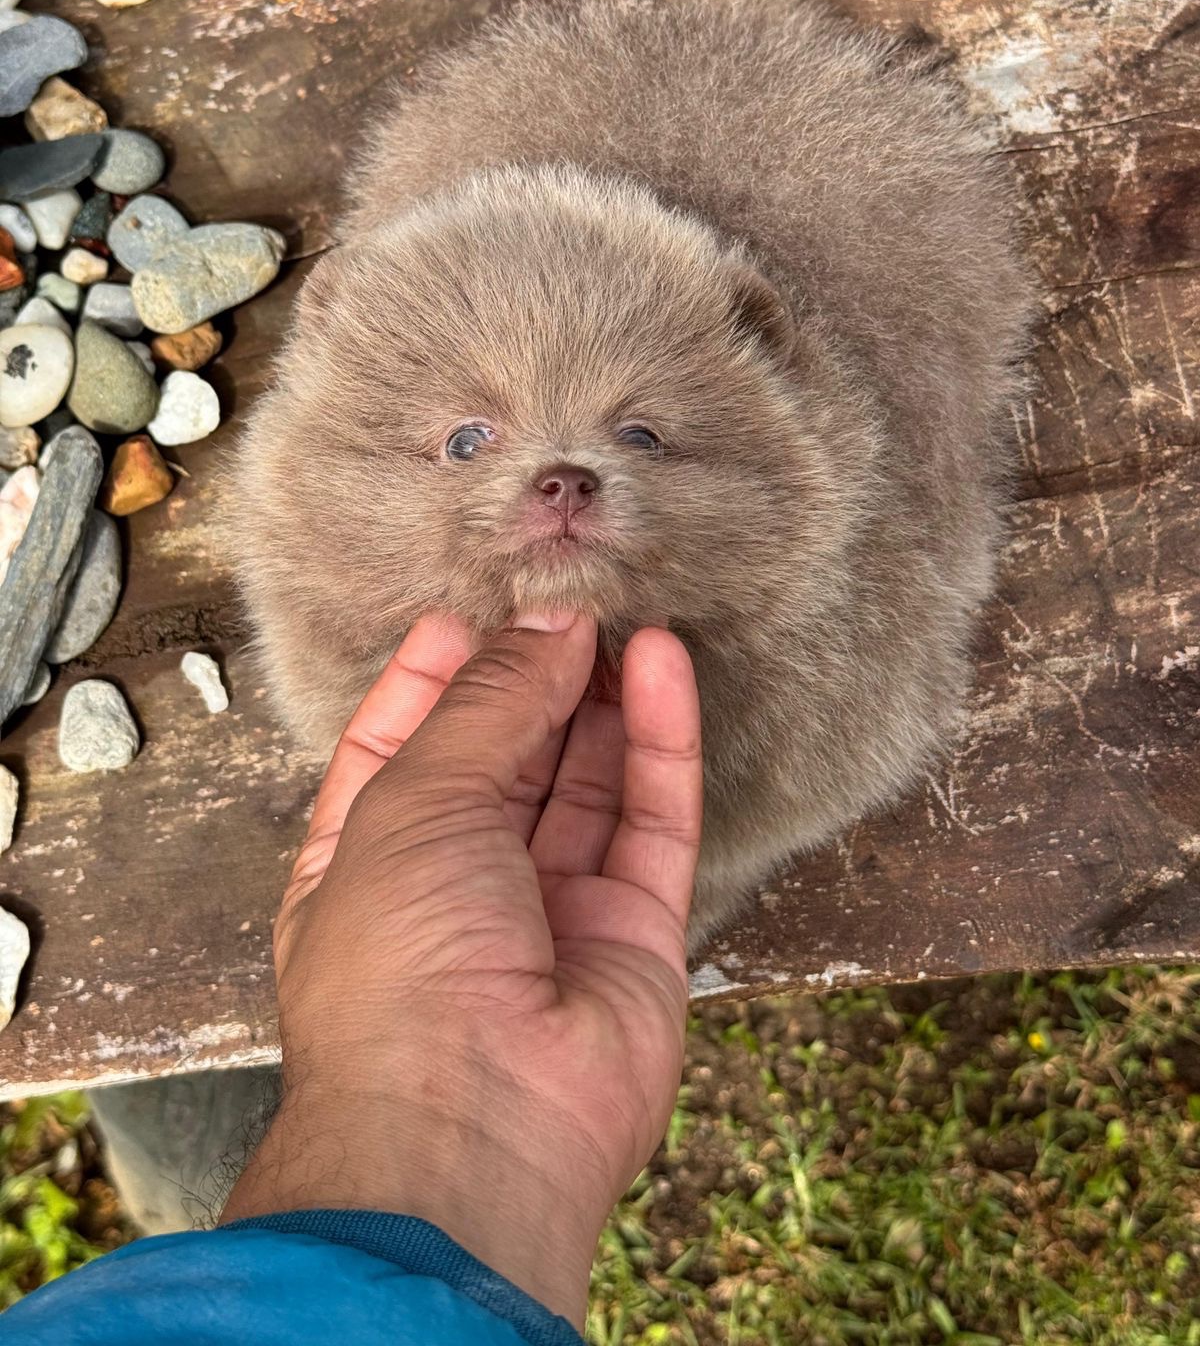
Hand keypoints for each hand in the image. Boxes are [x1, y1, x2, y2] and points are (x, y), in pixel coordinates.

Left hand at [221, 611, 702, 1324]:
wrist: (473, 1129)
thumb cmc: (399, 966)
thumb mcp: (416, 802)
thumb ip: (487, 708)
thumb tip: (547, 631)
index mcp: (369, 864)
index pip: (397, 750)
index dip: (430, 681)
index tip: (466, 614)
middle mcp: (458, 888)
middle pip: (503, 760)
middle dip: (529, 680)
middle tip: (563, 599)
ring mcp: (550, 913)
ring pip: (585, 783)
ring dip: (601, 700)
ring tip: (619, 615)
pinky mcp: (635, 931)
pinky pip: (650, 818)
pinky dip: (660, 741)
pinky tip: (663, 665)